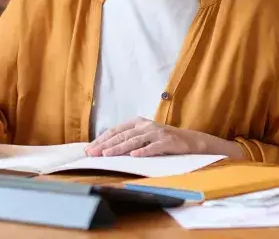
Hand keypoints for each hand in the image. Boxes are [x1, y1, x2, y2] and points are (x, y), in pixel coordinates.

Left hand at [84, 117, 243, 158]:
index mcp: (137, 123)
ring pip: (134, 141)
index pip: (115, 131)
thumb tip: (105, 148)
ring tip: (107, 154)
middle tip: (92, 153)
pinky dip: (143, 151)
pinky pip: (153, 147)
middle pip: (122, 135)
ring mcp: (156, 133)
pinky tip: (133, 156)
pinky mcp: (167, 142)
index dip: (101, 140)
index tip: (89, 149)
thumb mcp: (143, 136)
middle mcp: (145, 125)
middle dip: (105, 145)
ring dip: (119, 148)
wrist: (189, 141)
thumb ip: (128, 139)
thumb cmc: (161, 140)